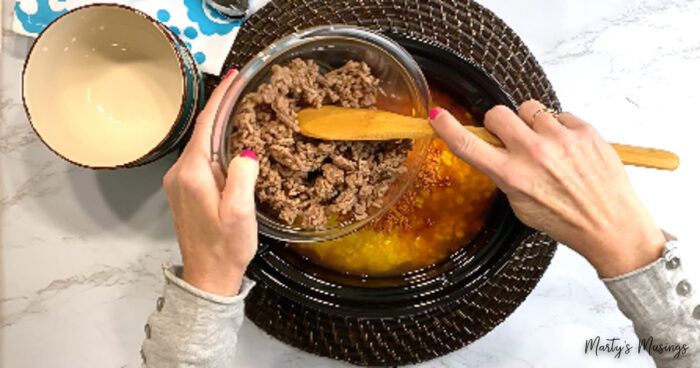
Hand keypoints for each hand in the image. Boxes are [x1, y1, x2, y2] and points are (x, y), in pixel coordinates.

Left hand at [163, 70, 258, 295]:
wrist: (208, 276)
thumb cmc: (226, 246)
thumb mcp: (240, 211)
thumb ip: (242, 174)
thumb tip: (245, 149)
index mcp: (193, 173)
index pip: (206, 124)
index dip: (221, 97)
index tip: (235, 77)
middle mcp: (180, 173)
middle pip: (201, 130)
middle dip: (221, 106)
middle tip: (242, 86)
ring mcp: (180, 182)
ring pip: (201, 143)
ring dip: (218, 124)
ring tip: (240, 107)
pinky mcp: (185, 191)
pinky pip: (201, 157)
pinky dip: (215, 141)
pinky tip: (230, 139)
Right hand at [430, 101, 664, 277]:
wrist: (610, 225)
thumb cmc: (565, 220)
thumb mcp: (520, 205)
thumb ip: (505, 175)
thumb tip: (495, 150)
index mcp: (512, 176)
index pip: (468, 145)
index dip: (448, 128)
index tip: (437, 116)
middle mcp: (533, 153)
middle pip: (497, 113)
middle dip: (499, 123)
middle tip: (511, 137)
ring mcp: (560, 138)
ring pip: (529, 108)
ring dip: (532, 123)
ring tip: (546, 145)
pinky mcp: (584, 130)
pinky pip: (560, 114)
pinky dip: (560, 128)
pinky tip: (568, 150)